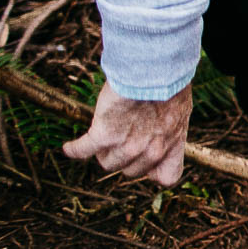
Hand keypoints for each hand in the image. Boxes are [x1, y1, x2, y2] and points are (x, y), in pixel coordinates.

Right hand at [63, 82, 194, 185]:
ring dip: (102, 151)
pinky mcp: (104, 136)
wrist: (153, 71)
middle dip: (124, 156)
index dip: (154, 170)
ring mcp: (127, 146)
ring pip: (107, 163)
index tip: (146, 159)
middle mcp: (152, 151)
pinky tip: (69, 147)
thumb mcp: (178, 109)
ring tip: (100, 136)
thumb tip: (158, 127)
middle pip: (129, 170)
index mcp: (173, 144)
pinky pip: (83, 150)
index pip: (167, 177)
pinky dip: (74, 149)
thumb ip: (168, 126)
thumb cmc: (167, 83)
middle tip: (119, 138)